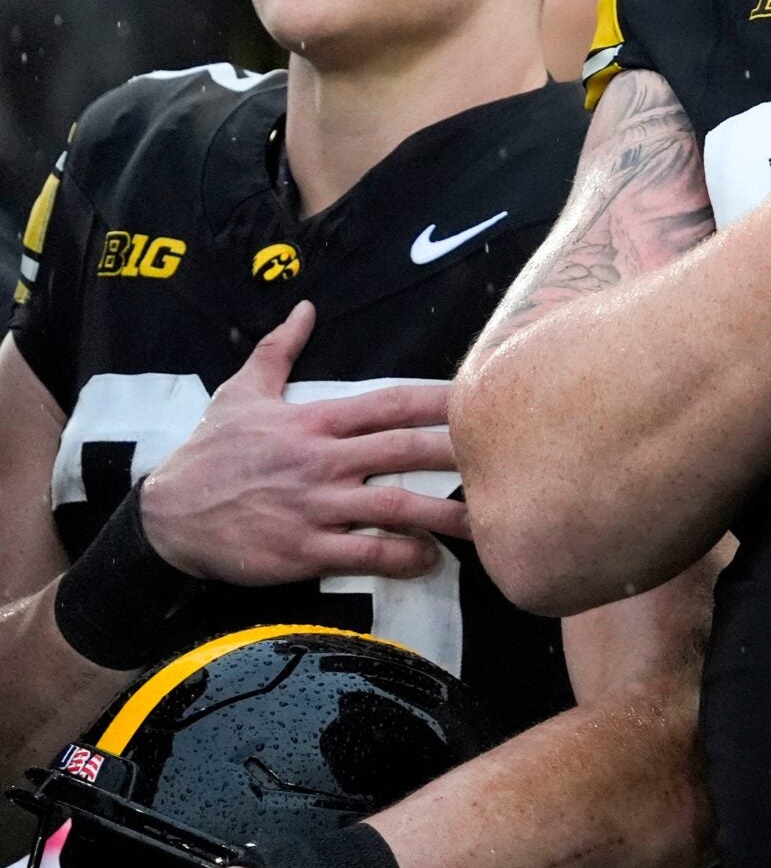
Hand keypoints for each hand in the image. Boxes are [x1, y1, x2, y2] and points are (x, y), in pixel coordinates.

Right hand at [139, 301, 467, 583]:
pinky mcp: (302, 550)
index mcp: (313, 422)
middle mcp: (320, 462)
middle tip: (507, 455)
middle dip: (458, 453)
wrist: (164, 518)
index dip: (439, 400)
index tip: (484, 397)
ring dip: (443, 515)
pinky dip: (401, 558)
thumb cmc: (209, 452)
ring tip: (487, 521)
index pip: (389, 404)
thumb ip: (278, 351)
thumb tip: (303, 307)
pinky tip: (430, 560)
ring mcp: (313, 508)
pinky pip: (363, 555)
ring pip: (393, 508)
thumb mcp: (240, 393)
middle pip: (403, 451)